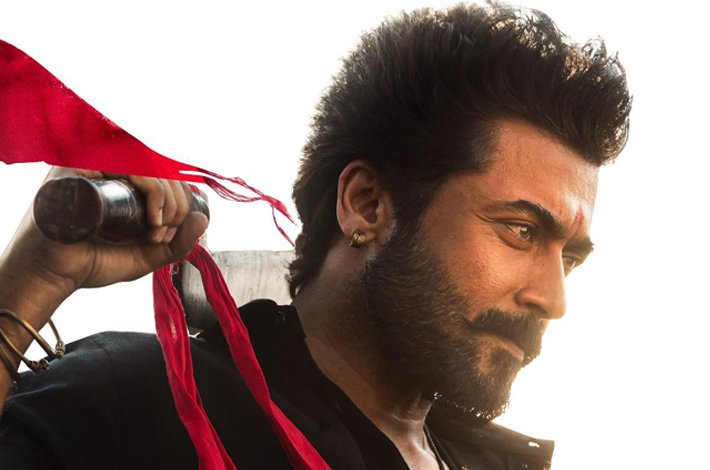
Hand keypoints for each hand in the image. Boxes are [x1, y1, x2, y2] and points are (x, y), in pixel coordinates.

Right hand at [3, 166, 208, 297]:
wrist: (54, 276)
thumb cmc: (92, 263)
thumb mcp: (146, 254)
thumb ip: (177, 243)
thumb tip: (203, 219)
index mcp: (122, 182)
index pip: (165, 171)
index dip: (181, 197)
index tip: (173, 228)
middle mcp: (108, 169)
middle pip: (162, 167)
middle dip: (178, 203)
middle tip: (166, 232)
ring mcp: (94, 166)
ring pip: (151, 165)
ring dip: (168, 198)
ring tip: (157, 229)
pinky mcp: (82, 169)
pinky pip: (129, 165)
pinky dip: (152, 190)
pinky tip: (152, 219)